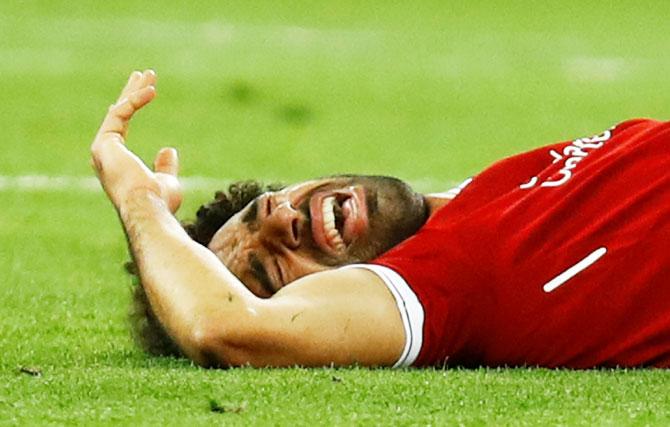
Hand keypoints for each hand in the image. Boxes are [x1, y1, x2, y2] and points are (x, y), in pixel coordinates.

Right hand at [91, 70, 181, 213]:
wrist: (148, 209)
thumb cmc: (158, 201)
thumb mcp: (167, 181)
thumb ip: (165, 166)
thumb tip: (168, 148)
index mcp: (116, 163)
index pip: (121, 128)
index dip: (132, 107)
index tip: (145, 92)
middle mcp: (105, 155)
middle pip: (117, 116)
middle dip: (131, 93)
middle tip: (143, 75)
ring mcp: (102, 150)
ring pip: (117, 111)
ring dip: (134, 91)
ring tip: (150, 75)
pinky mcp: (104, 143)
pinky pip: (119, 113)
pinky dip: (135, 100)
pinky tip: (151, 91)